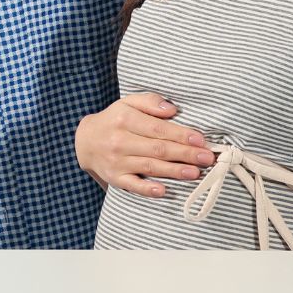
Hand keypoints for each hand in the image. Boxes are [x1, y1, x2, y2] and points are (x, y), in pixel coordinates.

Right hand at [75, 93, 214, 196]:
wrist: (85, 141)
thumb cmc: (114, 120)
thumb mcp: (128, 103)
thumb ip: (150, 102)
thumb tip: (172, 110)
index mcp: (125, 119)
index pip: (158, 128)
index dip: (180, 135)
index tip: (200, 140)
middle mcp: (120, 141)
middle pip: (157, 148)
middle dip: (184, 154)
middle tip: (207, 157)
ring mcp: (117, 161)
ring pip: (149, 166)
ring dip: (174, 171)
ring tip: (195, 172)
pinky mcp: (115, 178)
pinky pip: (132, 185)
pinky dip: (147, 189)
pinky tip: (164, 191)